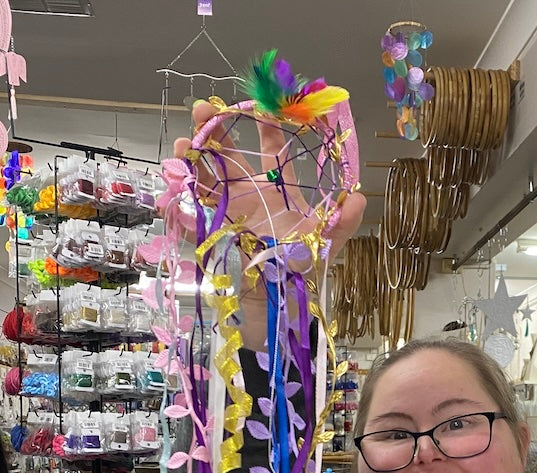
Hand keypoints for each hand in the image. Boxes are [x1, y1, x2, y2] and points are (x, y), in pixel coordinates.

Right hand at [171, 100, 365, 349]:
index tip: (262, 107)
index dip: (266, 127)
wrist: (280, 300)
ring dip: (193, 159)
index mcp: (277, 190)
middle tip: (204, 108)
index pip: (271, 152)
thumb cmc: (302, 267)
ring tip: (184, 143)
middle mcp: (250, 195)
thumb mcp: (326, 243)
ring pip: (206, 177)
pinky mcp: (214, 233)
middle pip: (228, 155)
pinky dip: (185, 198)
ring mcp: (229, 212)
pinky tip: (176, 180)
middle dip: (214, 130)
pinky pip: (196, 213)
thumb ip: (344, 221)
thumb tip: (360, 198)